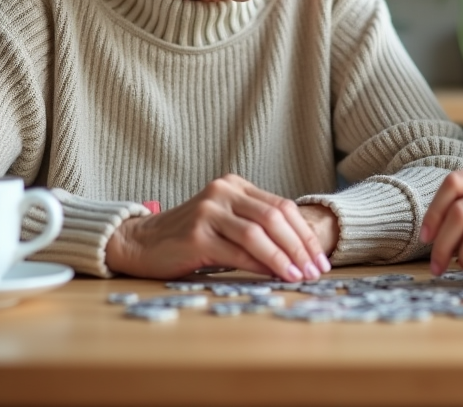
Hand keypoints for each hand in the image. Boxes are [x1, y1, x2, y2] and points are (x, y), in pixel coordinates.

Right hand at [105, 174, 331, 280]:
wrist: (141, 243)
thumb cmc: (189, 238)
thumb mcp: (226, 224)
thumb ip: (256, 229)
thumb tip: (298, 256)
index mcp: (234, 185)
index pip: (282, 206)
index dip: (304, 234)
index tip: (320, 258)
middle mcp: (222, 192)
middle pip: (275, 217)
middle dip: (300, 246)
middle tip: (316, 270)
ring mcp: (208, 211)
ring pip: (258, 234)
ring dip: (284, 258)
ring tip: (299, 276)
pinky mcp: (196, 235)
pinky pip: (237, 251)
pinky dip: (260, 265)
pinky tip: (275, 276)